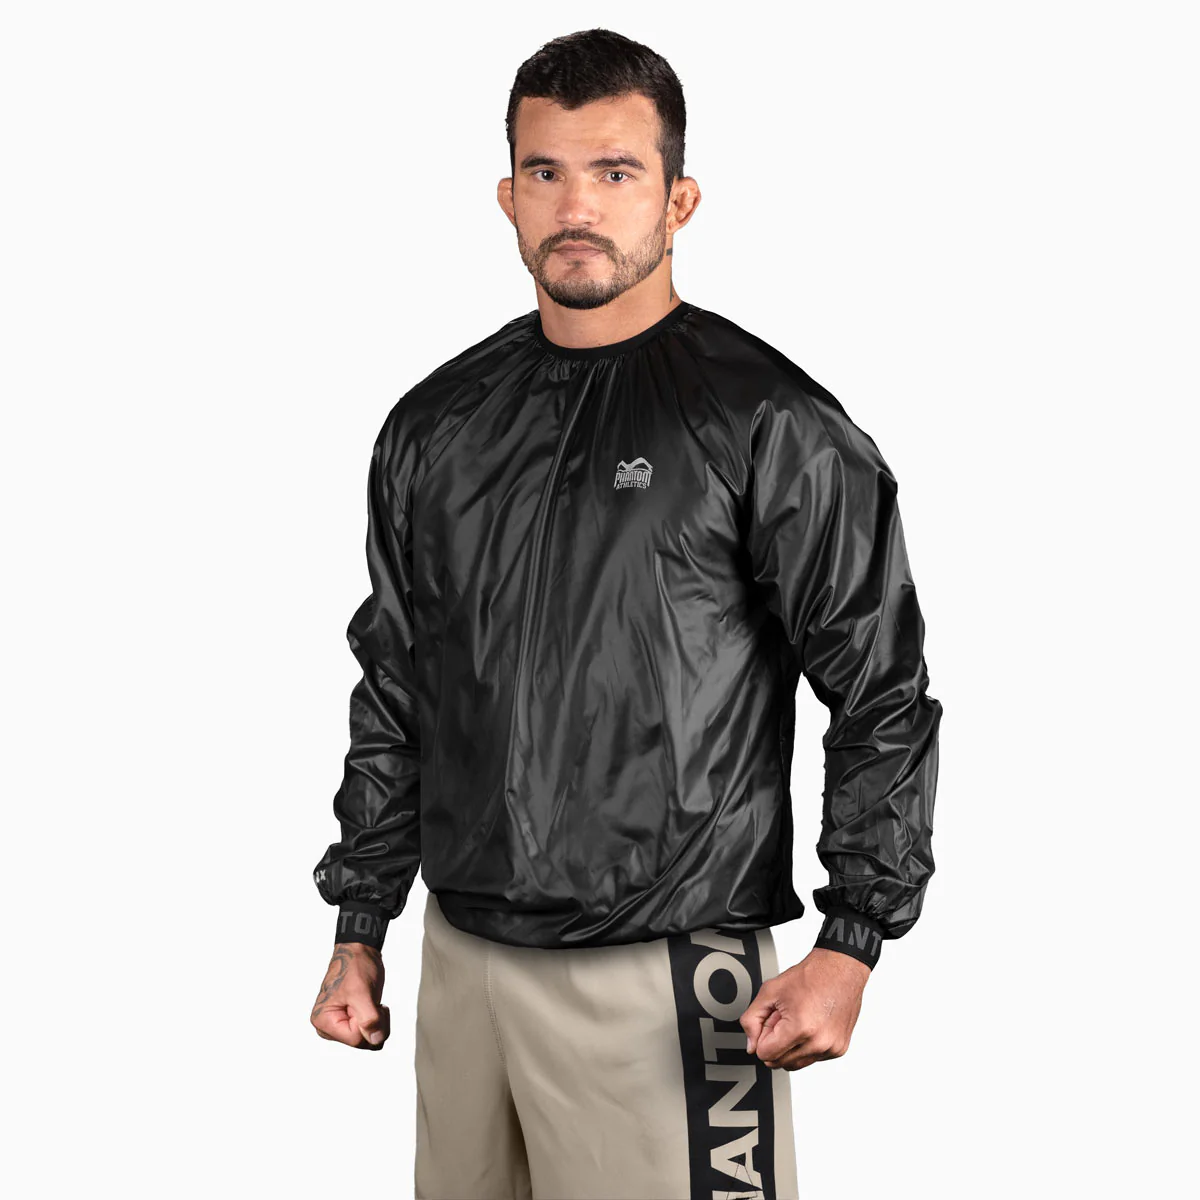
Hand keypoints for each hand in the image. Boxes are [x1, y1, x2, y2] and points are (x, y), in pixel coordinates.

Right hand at [310, 942, 389, 1049]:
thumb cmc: (355, 966)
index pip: (356, 1039)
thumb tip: (376, 1040)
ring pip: (368, 1040)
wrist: (359, 951)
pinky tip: (371, 1005)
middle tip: (372, 1001)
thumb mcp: (362, 992)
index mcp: (324, 1021)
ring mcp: (339, 1026)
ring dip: (377, 1021)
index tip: (368, 1002)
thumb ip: (369, 1019)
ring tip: (371, 1001)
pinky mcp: (349, 1022)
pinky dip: (377, 1020)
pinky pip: (369, 1033)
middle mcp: (328, 1028)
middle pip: (362, 1043)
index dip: (370, 1022)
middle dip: (375, 1023)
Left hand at [740, 948, 869, 1070]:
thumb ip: (752, 1019)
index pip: (765, 1054)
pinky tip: (810, 1024)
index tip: (771, 1021)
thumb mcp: (770, 991)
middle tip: (783, 1019)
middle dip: (776, 1043)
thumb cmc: (809, 977)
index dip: (763, 1037)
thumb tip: (751, 1046)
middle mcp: (818, 1043)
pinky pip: (812, 1058)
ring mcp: (831, 1048)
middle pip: (779, 1062)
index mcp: (800, 1028)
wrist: (839, 969)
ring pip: (795, 1064)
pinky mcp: (838, 1049)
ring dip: (790, 1046)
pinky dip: (806, 1046)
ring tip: (797, 1020)